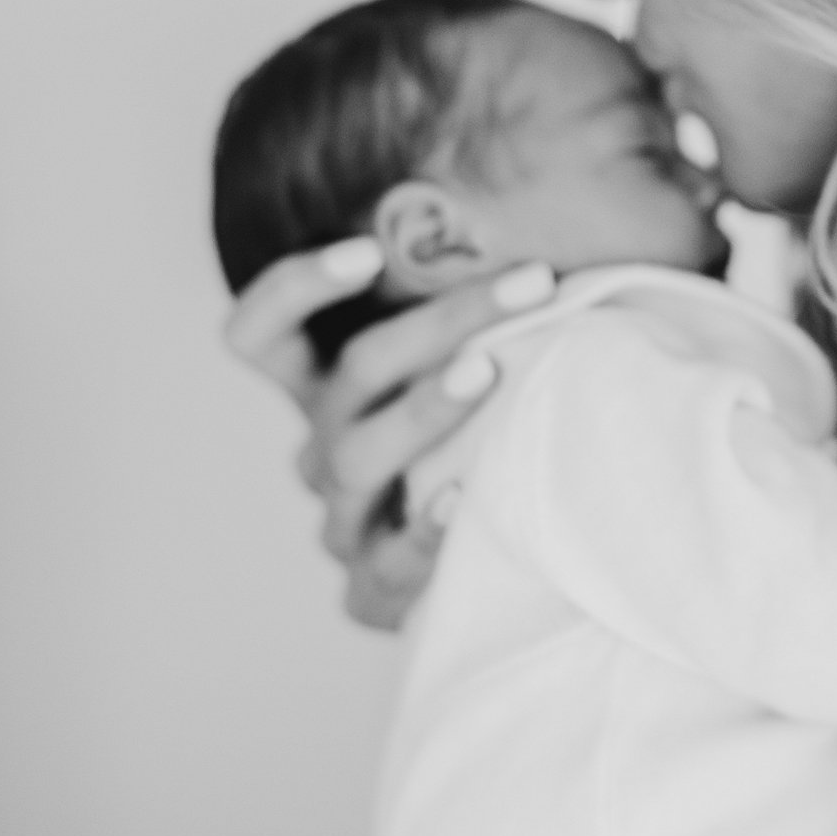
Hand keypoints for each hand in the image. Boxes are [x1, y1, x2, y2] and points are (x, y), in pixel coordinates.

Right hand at [223, 239, 554, 626]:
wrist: (500, 566)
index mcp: (324, 388)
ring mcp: (341, 524)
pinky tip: (466, 497)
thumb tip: (577, 240)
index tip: (369, 250)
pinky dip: (423, 531)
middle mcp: (322, 449)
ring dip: (424, 410)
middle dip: (442, 320)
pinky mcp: (370, 595)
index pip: (260, 332)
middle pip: (349, 376)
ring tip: (488, 373)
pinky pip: (383, 566)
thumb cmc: (491, 438)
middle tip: (530, 282)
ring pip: (357, 459)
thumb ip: (494, 309)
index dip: (295, 288)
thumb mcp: (474, 366)